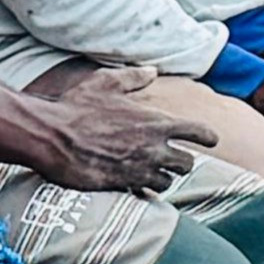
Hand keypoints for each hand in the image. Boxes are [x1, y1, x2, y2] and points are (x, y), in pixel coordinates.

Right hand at [28, 80, 214, 195]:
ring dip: (164, 177)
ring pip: (168, 181)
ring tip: (154, 172)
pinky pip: (146, 193)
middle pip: (187, 163)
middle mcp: (154, 148)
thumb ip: (134, 78)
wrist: (51, 136)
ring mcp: (139, 169)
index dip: (208, 136)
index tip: (211, 139)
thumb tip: (152, 71)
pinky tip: (136, 184)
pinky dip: (145, 189)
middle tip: (173, 158)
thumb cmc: (76, 106)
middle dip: (182, 161)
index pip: (198, 132)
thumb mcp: (106, 83)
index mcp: (156, 121)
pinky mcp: (123, 185)